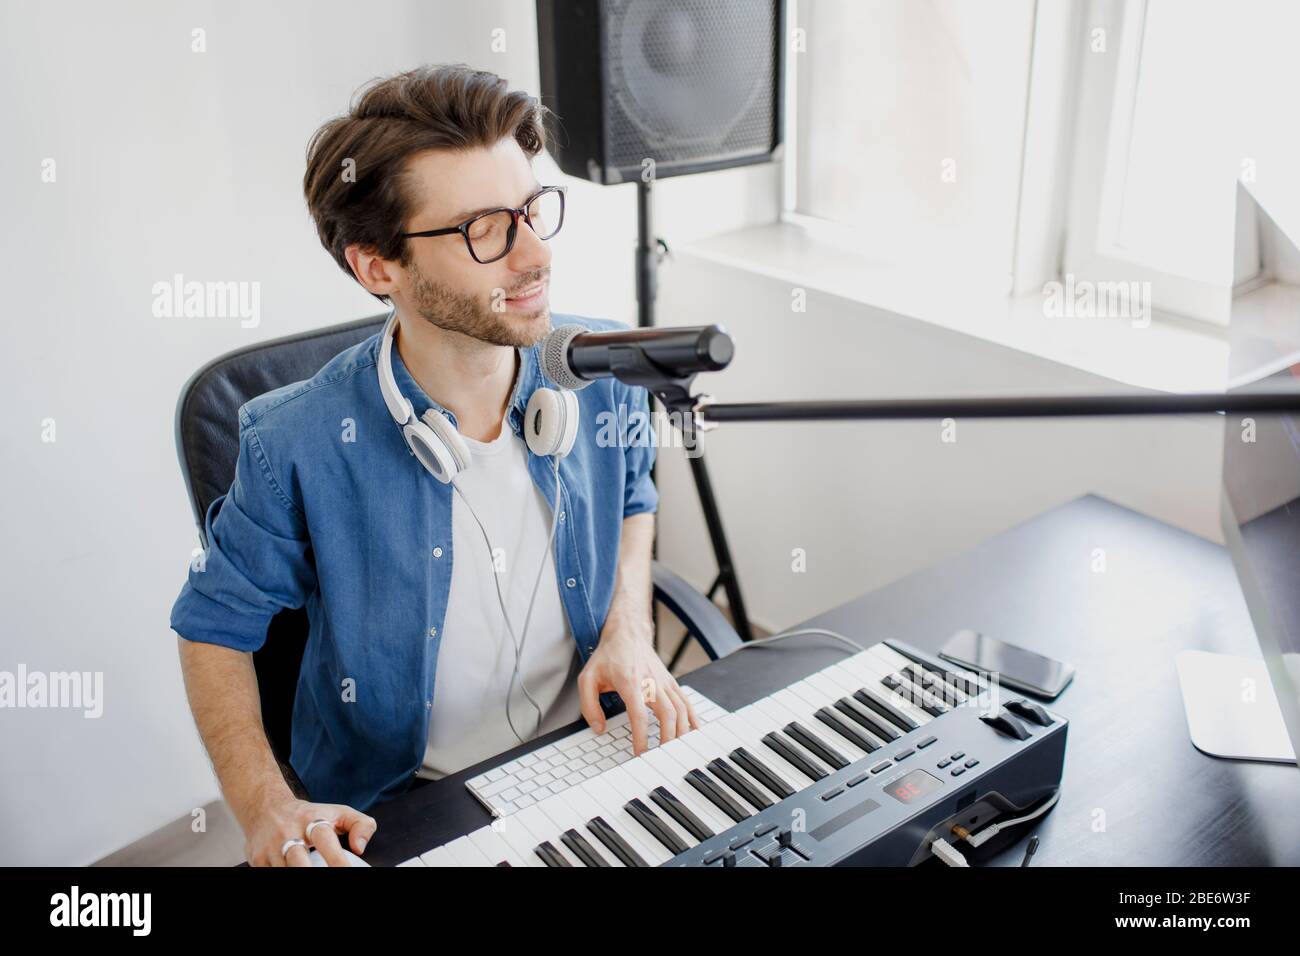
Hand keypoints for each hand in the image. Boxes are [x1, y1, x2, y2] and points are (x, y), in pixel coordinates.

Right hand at [240, 792, 377, 866]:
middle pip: (298, 861)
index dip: (336, 859)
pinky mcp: (258, 860)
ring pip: (283, 870)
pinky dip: (281, 875)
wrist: (265, 807)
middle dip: (310, 871)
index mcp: (311, 821)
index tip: (346, 870)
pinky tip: (293, 872)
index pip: (325, 840)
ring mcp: (271, 848)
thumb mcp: (338, 813)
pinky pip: (269, 873)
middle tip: (327, 877)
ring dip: (296, 874)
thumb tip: (360, 847)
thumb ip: (361, 825)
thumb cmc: (307, 815)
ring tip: (310, 870)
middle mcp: (289, 833)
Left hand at [577, 612, 699, 753]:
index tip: (641, 754)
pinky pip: (686, 702)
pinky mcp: (671, 682)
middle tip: (662, 758)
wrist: (627, 633)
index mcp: (630, 682)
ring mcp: (664, 682)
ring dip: (681, 732)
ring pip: (680, 710)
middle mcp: (651, 682)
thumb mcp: (588, 678)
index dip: (641, 736)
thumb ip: (589, 705)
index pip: (639, 714)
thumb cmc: (608, 656)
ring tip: (676, 751)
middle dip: (667, 739)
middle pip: (667, 714)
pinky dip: (692, 719)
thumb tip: (599, 729)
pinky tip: (693, 732)